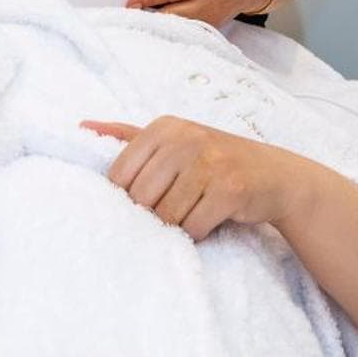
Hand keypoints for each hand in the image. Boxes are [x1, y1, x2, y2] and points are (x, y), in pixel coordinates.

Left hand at [80, 116, 317, 240]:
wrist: (274, 175)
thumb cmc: (214, 160)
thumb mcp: (174, 139)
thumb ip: (128, 135)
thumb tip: (82, 125)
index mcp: (165, 127)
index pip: (120, 175)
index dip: (129, 198)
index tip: (148, 199)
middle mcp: (186, 138)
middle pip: (141, 197)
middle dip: (154, 214)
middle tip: (173, 210)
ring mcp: (210, 161)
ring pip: (166, 215)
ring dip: (177, 225)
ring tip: (192, 212)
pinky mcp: (229, 188)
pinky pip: (193, 226)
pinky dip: (197, 232)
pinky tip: (209, 220)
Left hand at [125, 0, 272, 24]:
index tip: (131, 2)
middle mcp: (207, 4)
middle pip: (173, 15)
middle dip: (148, 17)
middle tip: (125, 15)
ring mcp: (208, 21)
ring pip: (177, 29)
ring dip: (156, 26)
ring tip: (134, 23)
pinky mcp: (208, 31)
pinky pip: (183, 33)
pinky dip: (167, 31)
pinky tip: (152, 29)